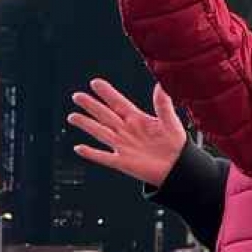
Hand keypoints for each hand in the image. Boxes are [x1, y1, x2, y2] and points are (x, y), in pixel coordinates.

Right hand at [69, 78, 186, 186]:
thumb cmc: (175, 144)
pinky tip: (79, 148)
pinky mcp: (123, 162)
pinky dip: (92, 153)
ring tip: (72, 117)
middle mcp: (126, 131)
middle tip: (77, 96)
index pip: (118, 103)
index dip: (107, 93)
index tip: (95, 83)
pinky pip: (104, 157)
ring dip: (87, 125)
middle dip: (91, 106)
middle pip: (105, 116)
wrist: (178, 168)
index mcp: (137, 119)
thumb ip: (163, 104)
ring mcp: (123, 146)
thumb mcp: (170, 122)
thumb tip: (161, 84)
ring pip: (101, 133)